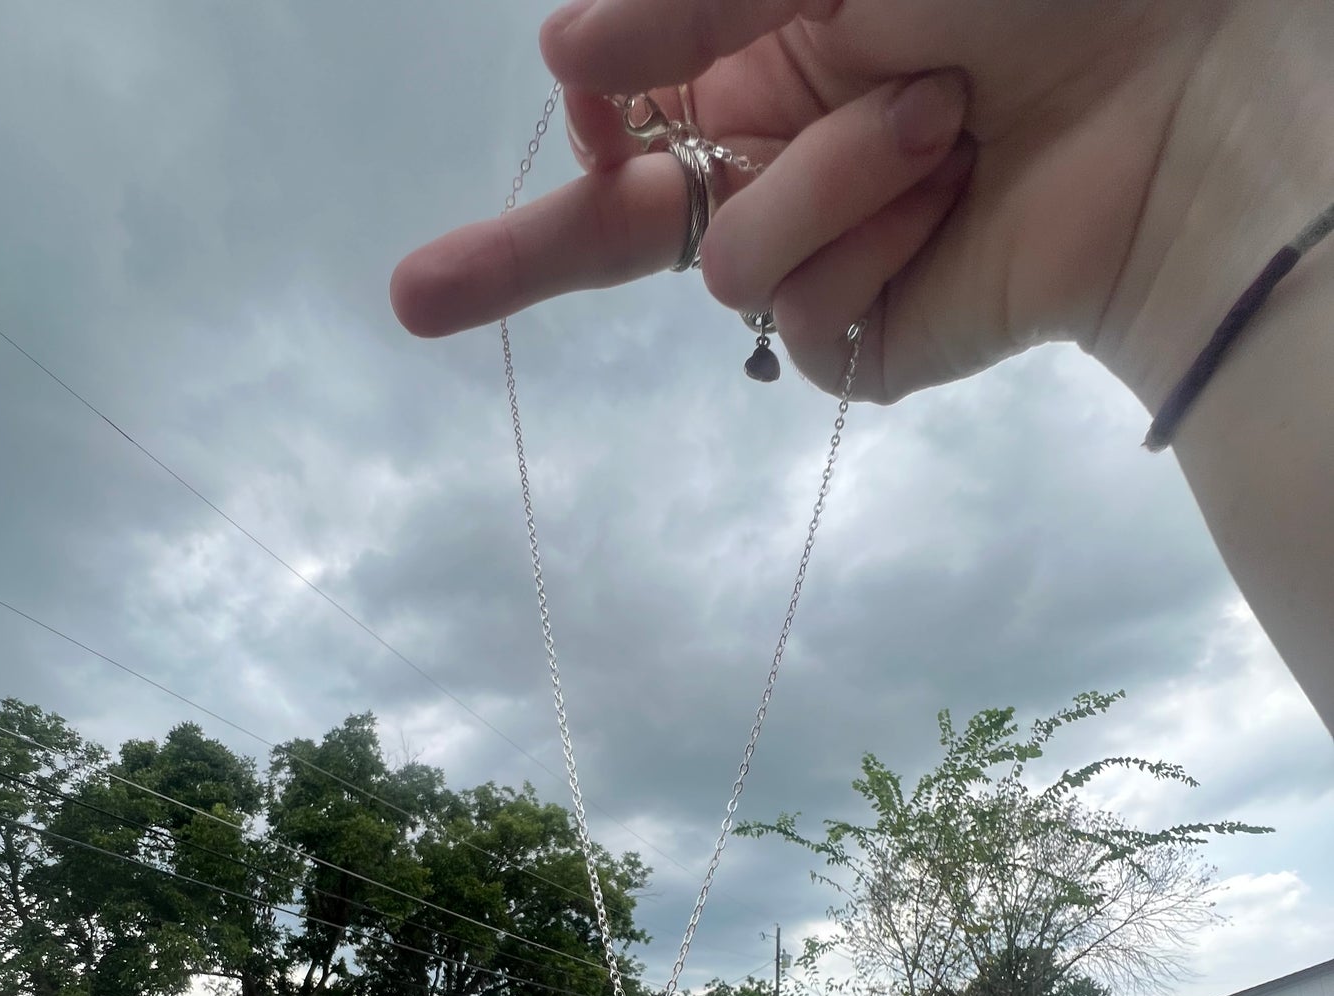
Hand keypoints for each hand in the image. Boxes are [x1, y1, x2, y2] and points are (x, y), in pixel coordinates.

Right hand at [390, 0, 1235, 403]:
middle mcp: (796, 152)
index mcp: (787, 47)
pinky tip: (948, 180)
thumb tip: (566, 54)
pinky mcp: (873, 337)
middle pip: (624, 233)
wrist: (1191, 82)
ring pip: (721, 259)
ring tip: (942, 108)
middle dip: (515, 262)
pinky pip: (793, 307)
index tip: (585, 89)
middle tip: (415, 301)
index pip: (644, 108)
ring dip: (822, 166)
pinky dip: (860, 228)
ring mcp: (834, 251)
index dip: (602, 108)